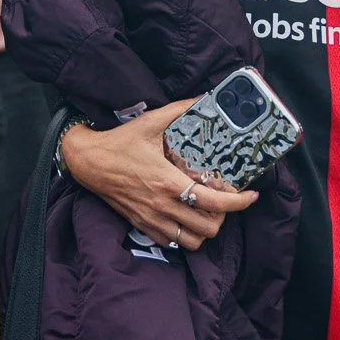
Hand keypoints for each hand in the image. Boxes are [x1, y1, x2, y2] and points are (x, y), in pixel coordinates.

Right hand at [60, 101, 256, 248]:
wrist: (88, 162)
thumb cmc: (119, 143)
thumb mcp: (150, 122)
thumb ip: (179, 109)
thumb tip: (203, 97)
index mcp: (169, 182)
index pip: (216, 203)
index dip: (240, 203)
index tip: (251, 195)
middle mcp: (164, 205)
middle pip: (209, 227)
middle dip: (223, 216)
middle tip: (223, 200)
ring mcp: (152, 219)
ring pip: (193, 241)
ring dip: (204, 229)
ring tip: (205, 211)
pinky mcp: (142, 225)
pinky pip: (172, 242)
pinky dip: (184, 234)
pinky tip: (185, 216)